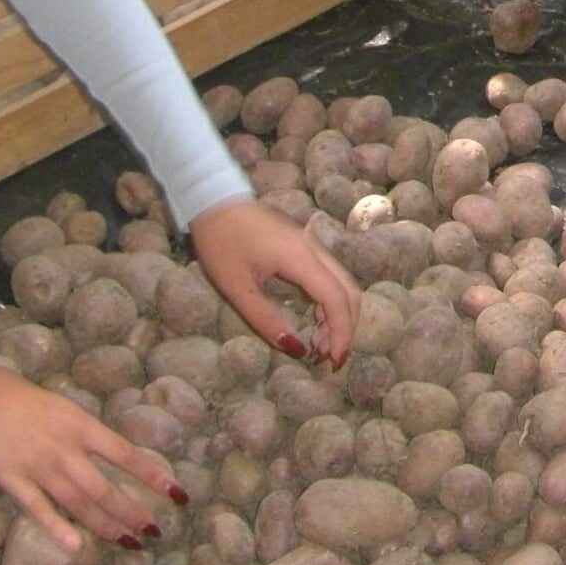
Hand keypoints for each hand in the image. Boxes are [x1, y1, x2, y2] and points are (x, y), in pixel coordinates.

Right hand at [0, 359, 180, 550]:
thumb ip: (90, 435)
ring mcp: (39, 467)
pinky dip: (57, 527)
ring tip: (128, 541)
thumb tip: (119, 455)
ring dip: (105, 524)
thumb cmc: (29, 402)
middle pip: (104, 487)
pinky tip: (75, 545)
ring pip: (78, 502)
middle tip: (154, 531)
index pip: (126, 455)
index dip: (152, 475)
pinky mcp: (12, 481)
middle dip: (131, 511)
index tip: (176, 493)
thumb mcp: (69, 410)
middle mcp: (66, 449)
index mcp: (83, 427)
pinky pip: (37, 508)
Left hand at [190, 199, 359, 368]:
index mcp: (301, 258)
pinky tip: (315, 322)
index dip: (341, 333)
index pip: (336, 299)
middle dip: (346, 328)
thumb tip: (296, 349)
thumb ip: (266, 319)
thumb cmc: (221, 243)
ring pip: (343, 284)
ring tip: (319, 346)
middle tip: (329, 359)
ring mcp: (313, 246)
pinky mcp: (306, 246)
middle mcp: (315, 250)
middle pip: (349, 291)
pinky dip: (330, 303)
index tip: (334, 362)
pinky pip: (330, 277)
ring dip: (339, 316)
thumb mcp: (236, 288)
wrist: (216, 202)